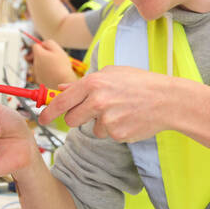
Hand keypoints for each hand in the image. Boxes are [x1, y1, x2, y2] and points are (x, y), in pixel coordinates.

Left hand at [32, 40, 78, 88]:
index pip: (35, 46)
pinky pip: (40, 73)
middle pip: (36, 55)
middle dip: (43, 55)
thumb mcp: (58, 49)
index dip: (42, 46)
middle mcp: (34, 63)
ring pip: (38, 64)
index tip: (49, 50)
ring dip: (44, 64)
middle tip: (53, 59)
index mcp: (38, 54)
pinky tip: (53, 74)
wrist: (63, 82)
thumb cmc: (62, 65)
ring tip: (55, 67)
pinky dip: (45, 72)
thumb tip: (43, 43)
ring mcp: (35, 72)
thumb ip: (49, 43)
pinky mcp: (38, 80)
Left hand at [38, 66, 186, 141]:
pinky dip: (115, 129)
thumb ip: (84, 82)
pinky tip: (129, 118)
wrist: (167, 99)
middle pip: (72, 119)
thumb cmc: (140, 82)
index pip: (62, 102)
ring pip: (92, 129)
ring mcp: (107, 119)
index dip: (48, 112)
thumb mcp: (112, 73)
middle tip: (94, 110)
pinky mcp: (117, 134)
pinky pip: (108, 135)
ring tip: (121, 110)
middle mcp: (97, 101)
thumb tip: (61, 89)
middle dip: (78, 118)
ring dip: (101, 123)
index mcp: (93, 83)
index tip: (42, 119)